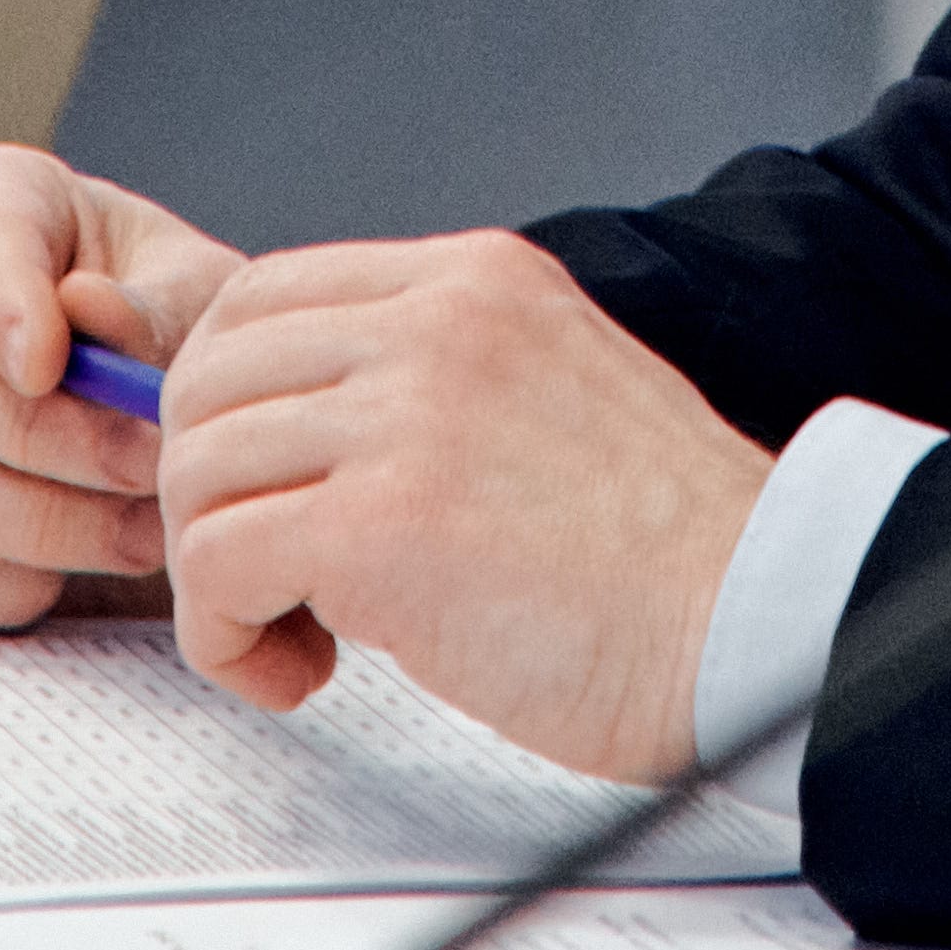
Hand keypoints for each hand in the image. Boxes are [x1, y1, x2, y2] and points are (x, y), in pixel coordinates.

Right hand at [0, 146, 244, 629]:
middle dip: (47, 436)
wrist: (182, 414)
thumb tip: (88, 314)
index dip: (0, 302)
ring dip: (46, 520)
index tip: (51, 362)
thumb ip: (155, 304)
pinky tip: (91, 562)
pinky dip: (12, 582)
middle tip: (150, 463)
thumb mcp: (203, 291)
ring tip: (150, 525)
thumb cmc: (182, 323)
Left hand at [154, 230, 769, 779]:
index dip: (225, 403)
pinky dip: (227, 637)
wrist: (754, 621)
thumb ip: (436, 382)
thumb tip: (299, 431)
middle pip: (208, 378)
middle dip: (209, 493)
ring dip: (219, 576)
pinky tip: (301, 669)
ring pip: (196, 472)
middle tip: (271, 576)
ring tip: (298, 635)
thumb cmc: (669, 552)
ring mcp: (407, 415)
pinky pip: (215, 564)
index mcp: (478, 281)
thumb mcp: (549, 394)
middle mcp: (436, 324)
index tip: (256, 486)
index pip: (262, 295)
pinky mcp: (382, 525)